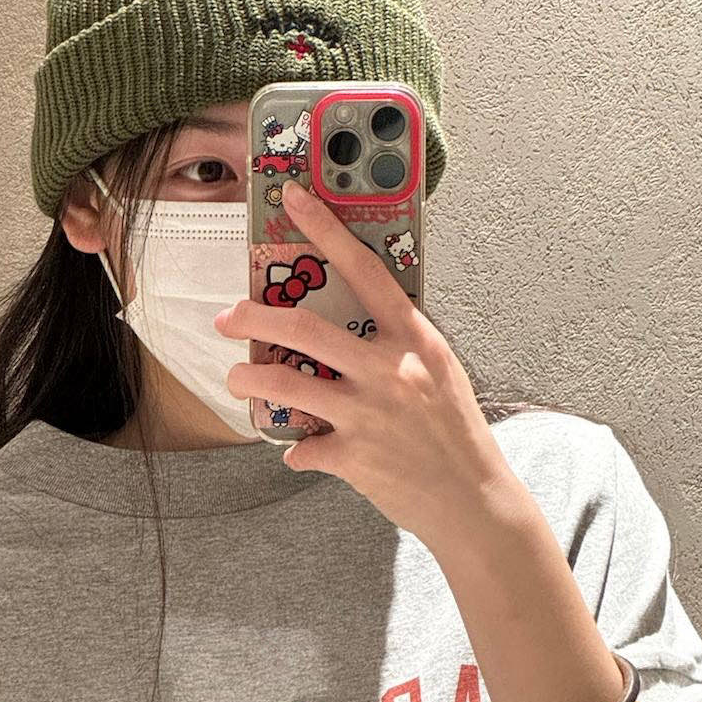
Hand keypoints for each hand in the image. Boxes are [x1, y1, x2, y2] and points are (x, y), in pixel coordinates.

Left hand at [212, 179, 520, 544]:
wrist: (473, 502)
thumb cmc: (456, 435)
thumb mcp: (439, 373)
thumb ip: (400, 346)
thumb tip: (354, 329)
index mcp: (414, 340)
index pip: (365, 271)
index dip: (326, 231)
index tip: (293, 199)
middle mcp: (388, 371)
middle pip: (304, 328)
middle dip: (254, 317)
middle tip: (228, 317)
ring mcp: (368, 414)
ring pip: (285, 384)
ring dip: (248, 379)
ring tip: (235, 379)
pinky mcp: (353, 458)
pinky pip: (302, 447)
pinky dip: (295, 451)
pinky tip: (298, 451)